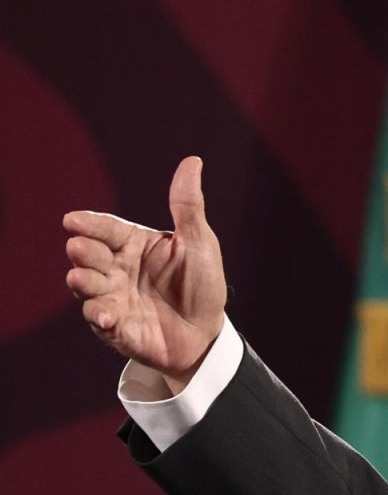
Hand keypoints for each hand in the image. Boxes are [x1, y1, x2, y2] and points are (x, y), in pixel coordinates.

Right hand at [63, 156, 227, 392]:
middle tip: (79, 248)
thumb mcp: (199, 242)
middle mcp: (116, 268)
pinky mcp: (115, 326)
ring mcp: (112, 296)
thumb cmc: (202, 284)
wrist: (207, 333)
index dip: (88, 224)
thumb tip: (193, 161)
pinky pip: (99, 319)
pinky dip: (99, 316)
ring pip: (85, 284)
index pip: (106, 228)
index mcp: (133, 244)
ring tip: (81, 277)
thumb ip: (188, 206)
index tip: (73, 220)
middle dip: (81, 250)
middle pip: (88, 253)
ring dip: (82, 281)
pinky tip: (108, 315)